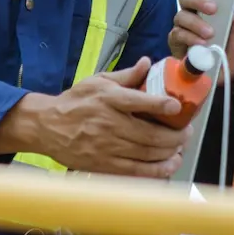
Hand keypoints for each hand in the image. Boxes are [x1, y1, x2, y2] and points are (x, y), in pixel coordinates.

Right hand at [43, 58, 191, 178]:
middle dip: (175, 135)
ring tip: (180, 148)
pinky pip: (136, 171)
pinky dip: (157, 170)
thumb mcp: (98, 81)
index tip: (176, 106)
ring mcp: (106, 147)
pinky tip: (169, 165)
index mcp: (108, 99)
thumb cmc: (74, 102)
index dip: (160, 104)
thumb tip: (148, 63)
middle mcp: (108, 124)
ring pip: (147, 154)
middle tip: (186, 132)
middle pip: (149, 134)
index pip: (137, 101)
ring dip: (170, 153)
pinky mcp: (104, 164)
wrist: (47, 126)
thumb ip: (126, 75)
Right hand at [168, 0, 233, 82]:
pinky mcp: (178, 44)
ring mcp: (183, 28)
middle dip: (198, 1)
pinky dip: (189, 38)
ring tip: (210, 34)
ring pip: (180, 16)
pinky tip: (201, 44)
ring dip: (195, 23)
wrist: (233, 71)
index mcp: (208, 3)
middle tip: (213, 9)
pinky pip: (177, 35)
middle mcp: (193, 13)